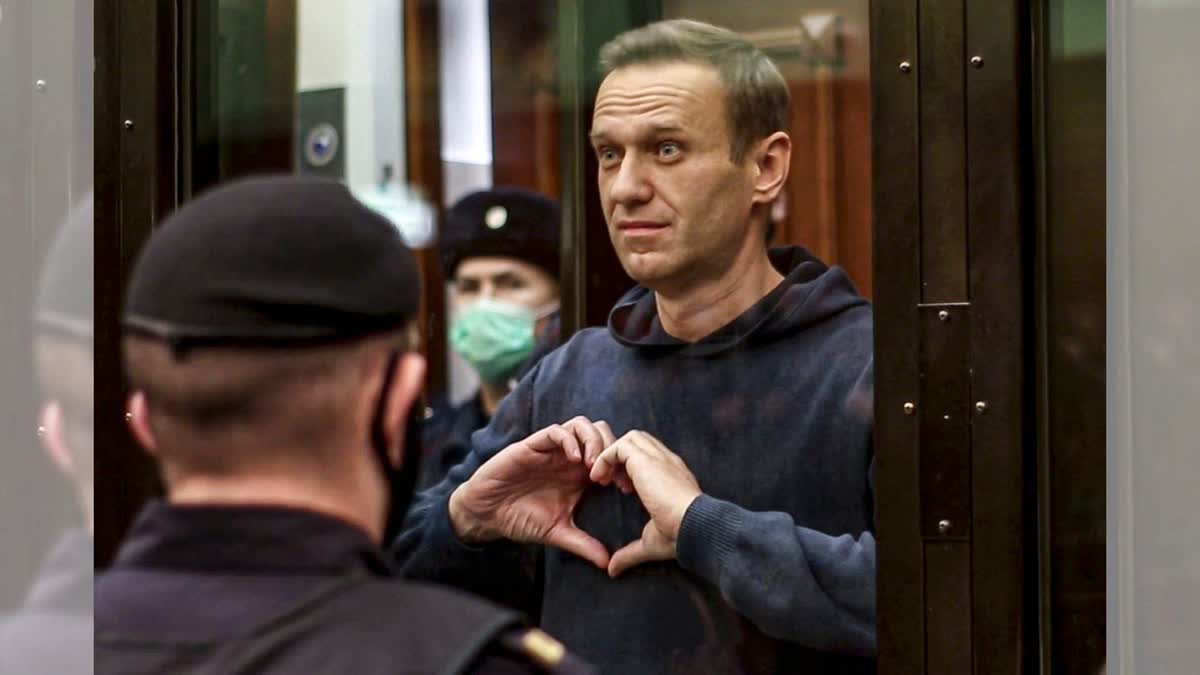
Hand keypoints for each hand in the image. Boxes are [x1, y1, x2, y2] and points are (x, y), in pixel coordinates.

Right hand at [449, 417, 612, 568]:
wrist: (486, 514)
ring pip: (581, 425)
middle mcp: (568, 457)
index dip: (622, 467)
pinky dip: (569, 440)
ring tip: (593, 465)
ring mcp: (551, 449)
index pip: (610, 455)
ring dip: (593, 441)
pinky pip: (556, 431)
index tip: (626, 489)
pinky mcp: (532, 445)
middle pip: (601, 433)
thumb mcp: (557, 532)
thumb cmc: (520, 519)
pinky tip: (573, 459)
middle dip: (612, 449)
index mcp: (579, 474)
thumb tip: (608, 563)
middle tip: (611, 476)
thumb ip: (582, 544)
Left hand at [589, 430, 701, 577]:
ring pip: (630, 438)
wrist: (694, 527)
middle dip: (621, 456)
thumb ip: (629, 552)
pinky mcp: (646, 460)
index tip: (622, 490)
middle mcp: (667, 462)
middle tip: (609, 481)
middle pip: (640, 441)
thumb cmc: (680, 536)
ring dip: (612, 454)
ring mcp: (659, 458)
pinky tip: (599, 478)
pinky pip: (619, 445)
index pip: (650, 457)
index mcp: (672, 476)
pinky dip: (605, 457)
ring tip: (601, 478)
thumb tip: (613, 569)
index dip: (631, 469)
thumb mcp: (650, 543)